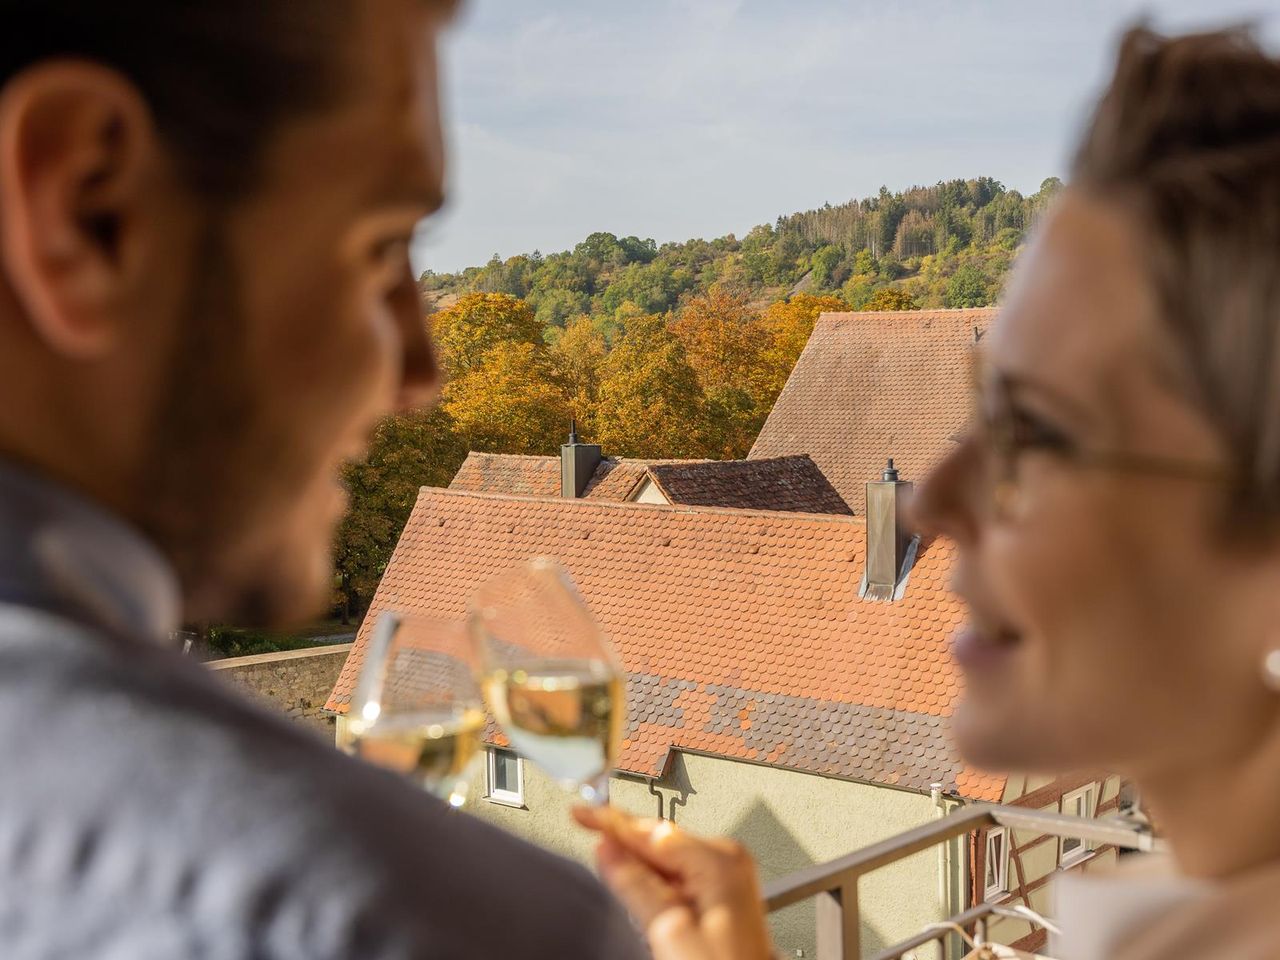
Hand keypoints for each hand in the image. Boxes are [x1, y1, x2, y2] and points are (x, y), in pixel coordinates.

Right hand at [573, 806, 773, 959]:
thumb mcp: (668, 928)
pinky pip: (678, 876)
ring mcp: (728, 876)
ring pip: (666, 861)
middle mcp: (728, 860)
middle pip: (658, 842)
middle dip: (625, 847)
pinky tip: (648, 900)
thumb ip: (635, 884)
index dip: (609, 821)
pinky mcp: (723, 894)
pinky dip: (657, 884)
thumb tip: (608, 850)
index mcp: (718, 859)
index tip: (581, 813)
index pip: (649, 832)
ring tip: (623, 889)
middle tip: (593, 845)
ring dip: (640, 870)